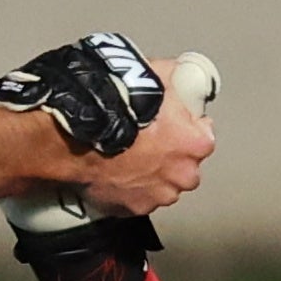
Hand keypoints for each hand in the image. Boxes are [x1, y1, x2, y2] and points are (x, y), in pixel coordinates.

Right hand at [0, 33, 210, 220]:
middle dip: (169, 155)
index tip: (170, 120)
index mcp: (196, 143)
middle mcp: (183, 174)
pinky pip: (135, 198)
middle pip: (184, 165)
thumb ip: (175, 76)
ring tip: (127, 155)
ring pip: (161, 184)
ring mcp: (157, 195)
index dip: (185, 124)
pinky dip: (128, 188)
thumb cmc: (115, 104)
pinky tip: (114, 171)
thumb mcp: (155, 72)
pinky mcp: (132, 208)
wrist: (76, 129)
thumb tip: (180, 72)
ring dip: (150, 173)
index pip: (203, 133)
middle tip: (145, 139)